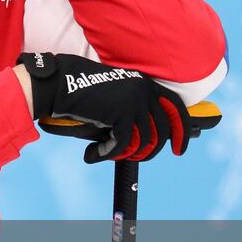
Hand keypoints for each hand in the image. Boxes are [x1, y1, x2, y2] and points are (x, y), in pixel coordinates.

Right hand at [19, 53, 190, 163]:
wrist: (59, 83)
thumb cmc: (82, 92)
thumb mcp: (115, 97)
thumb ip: (133, 111)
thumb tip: (146, 141)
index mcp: (146, 83)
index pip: (176, 108)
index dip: (181, 132)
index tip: (179, 150)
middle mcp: (144, 90)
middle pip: (162, 130)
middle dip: (152, 151)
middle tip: (137, 159)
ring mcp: (134, 101)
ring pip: (144, 140)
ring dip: (127, 153)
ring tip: (109, 154)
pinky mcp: (121, 113)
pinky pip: (123, 143)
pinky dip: (109, 153)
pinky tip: (93, 154)